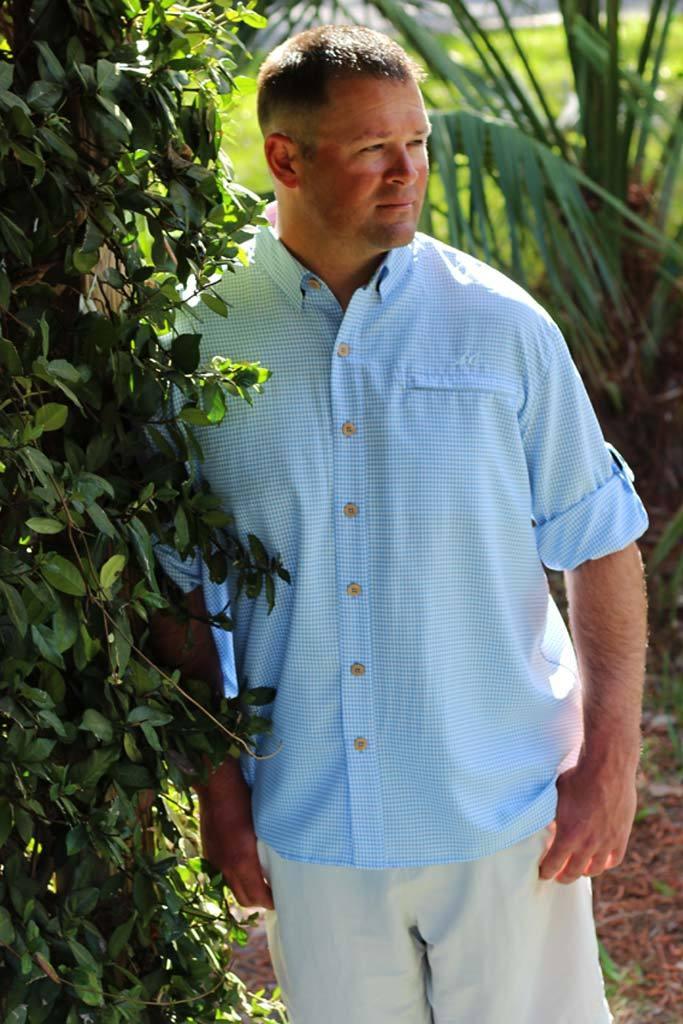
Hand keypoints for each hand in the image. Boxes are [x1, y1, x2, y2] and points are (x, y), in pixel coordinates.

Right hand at [200, 802, 274, 909]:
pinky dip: (234, 877)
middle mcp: (226, 865)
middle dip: (258, 902)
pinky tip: (243, 867)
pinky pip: (223, 874)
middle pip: (243, 899)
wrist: (216, 784)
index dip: (269, 902)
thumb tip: (279, 862)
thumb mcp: (262, 824)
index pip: (256, 895)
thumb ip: (267, 848)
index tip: (280, 899)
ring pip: (231, 888)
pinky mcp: (208, 853)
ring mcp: (215, 860)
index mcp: (241, 859)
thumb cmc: (244, 799)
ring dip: (245, 890)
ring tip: (259, 883)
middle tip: (271, 895)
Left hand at [538, 752, 637, 883]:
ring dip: (584, 871)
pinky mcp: (621, 836)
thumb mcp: (556, 797)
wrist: (607, 768)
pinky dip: (606, 863)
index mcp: (568, 835)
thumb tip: (547, 826)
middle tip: (558, 877)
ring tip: (578, 869)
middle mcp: (588, 844)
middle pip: (573, 872)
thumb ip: (552, 816)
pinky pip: (614, 859)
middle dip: (563, 877)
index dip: (546, 871)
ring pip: (594, 869)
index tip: (542, 874)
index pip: (553, 864)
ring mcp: (607, 842)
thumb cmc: (577, 778)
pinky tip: (600, 861)